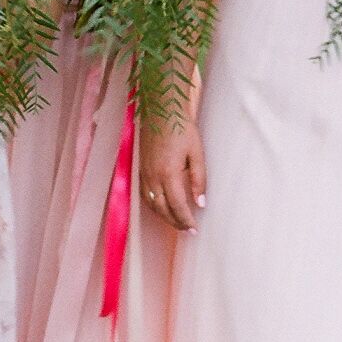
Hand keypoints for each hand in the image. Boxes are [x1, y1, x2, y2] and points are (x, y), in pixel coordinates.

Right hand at [139, 115, 206, 231]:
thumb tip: (200, 203)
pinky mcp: (141, 168)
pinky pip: (145, 194)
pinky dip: (154, 205)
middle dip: (175, 222)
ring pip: (152, 204)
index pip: (177, 206)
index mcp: (168, 173)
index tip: (194, 229)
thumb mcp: (197, 153)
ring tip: (177, 222)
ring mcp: (144, 173)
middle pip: (162, 209)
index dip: (185, 220)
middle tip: (188, 230)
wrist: (160, 111)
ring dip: (164, 216)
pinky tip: (162, 206)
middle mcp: (153, 176)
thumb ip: (199, 180)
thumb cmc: (181, 129)